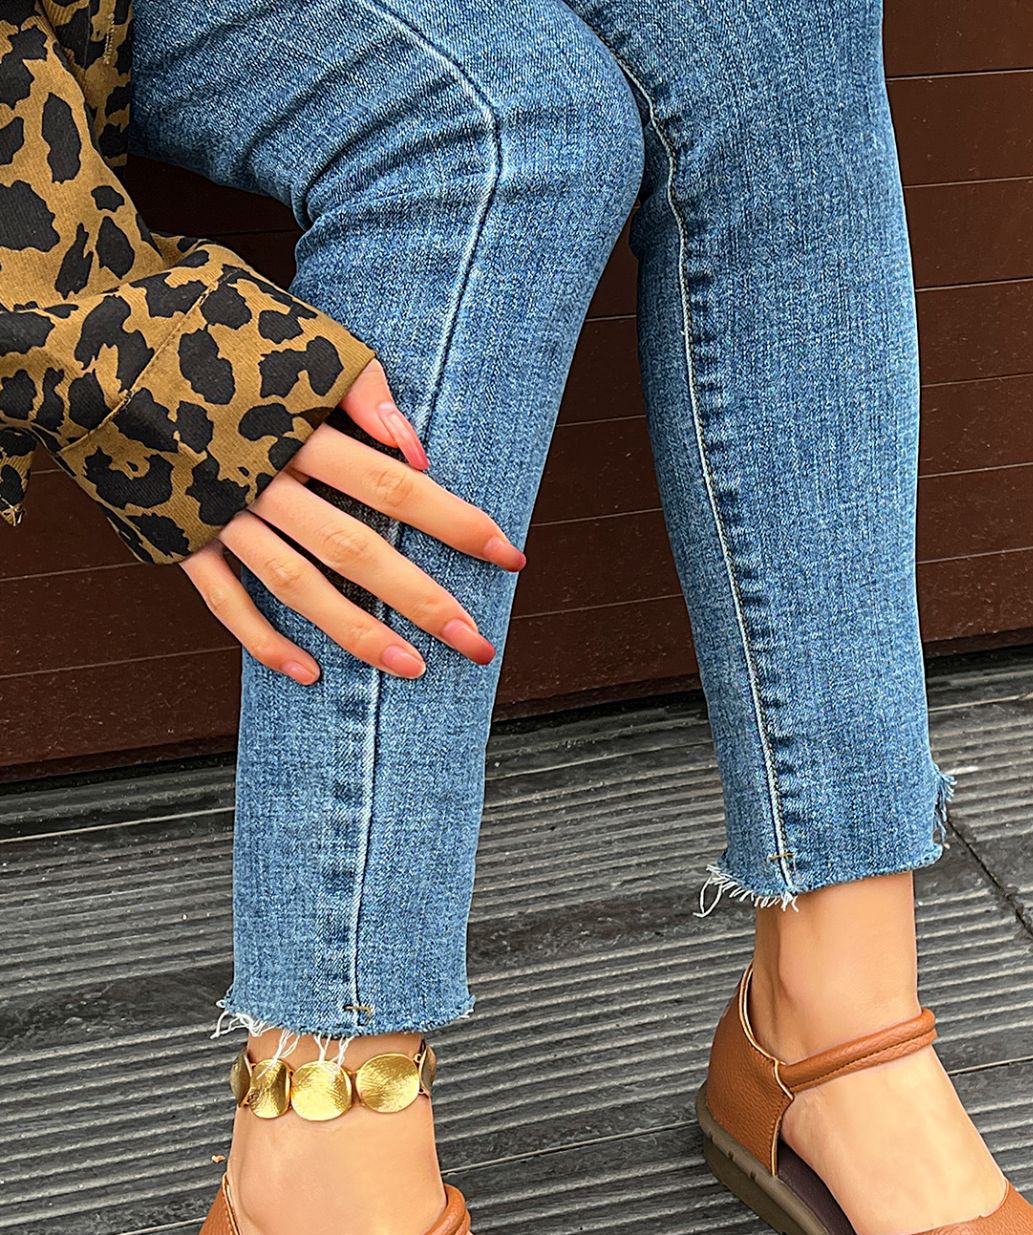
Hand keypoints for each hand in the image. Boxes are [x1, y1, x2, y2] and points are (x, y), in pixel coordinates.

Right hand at [181, 359, 524, 683]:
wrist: (86, 340)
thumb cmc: (203, 325)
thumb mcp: (288, 329)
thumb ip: (357, 384)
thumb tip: (415, 449)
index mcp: (295, 423)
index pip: (394, 484)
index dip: (456, 522)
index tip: (509, 556)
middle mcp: (260, 475)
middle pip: (355, 548)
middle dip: (422, 599)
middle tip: (477, 643)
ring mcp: (217, 511)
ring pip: (297, 585)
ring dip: (357, 632)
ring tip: (413, 668)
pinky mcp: (178, 533)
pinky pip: (223, 599)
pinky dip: (263, 640)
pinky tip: (308, 674)